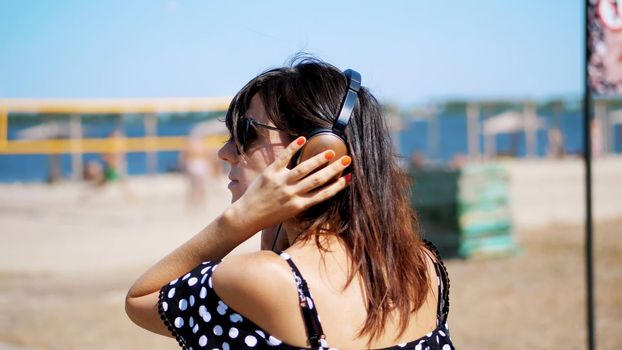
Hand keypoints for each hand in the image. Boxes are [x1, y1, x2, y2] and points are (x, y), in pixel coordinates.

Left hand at [229, 136, 351, 236]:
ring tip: (330, 151)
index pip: (323, 194)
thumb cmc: (270, 216)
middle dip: (334, 169)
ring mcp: (281, 183)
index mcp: (299, 205)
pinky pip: (284, 158)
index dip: (338, 186)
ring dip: (318, 159)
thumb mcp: (290, 212)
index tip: (349, 177)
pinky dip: (293, 148)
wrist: (247, 216)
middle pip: (318, 180)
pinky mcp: (270, 173)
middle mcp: (292, 194)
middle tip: (346, 160)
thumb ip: (303, 200)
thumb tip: (319, 188)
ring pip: (304, 169)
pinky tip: (303, 139)